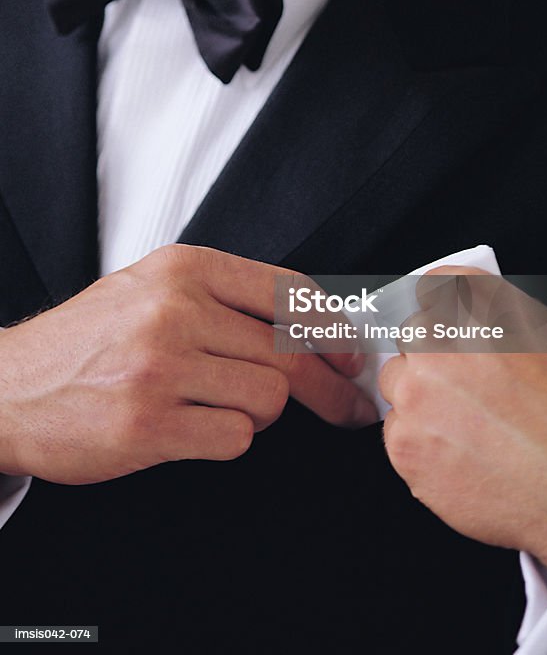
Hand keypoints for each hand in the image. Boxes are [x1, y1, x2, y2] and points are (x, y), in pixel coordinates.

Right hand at [0, 245, 375, 484]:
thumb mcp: (153, 290)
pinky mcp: (148, 424)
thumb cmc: (88, 341)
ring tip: (215, 405)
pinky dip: (227, 439)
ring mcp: (160, 366)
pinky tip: (193, 427)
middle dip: (327, 387)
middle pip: (289, 351)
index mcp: (183, 268)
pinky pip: (235, 438)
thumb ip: (225, 299)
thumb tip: (313, 325)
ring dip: (256, 412)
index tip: (351, 352)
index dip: (333, 326)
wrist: (9, 387)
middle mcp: (174, 309)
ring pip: (268, 398)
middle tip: (345, 404)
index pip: (287, 291)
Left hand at [379, 267, 546, 577]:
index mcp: (477, 305)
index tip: (450, 322)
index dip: (446, 307)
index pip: (436, 286)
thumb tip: (494, 327)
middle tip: (471, 386)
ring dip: (425, 400)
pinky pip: (399, 435)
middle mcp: (438, 343)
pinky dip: (425, 445)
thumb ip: (512, 322)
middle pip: (413, 336)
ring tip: (473, 427)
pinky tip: (467, 458)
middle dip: (435, 357)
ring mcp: (416, 396)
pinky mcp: (407, 449)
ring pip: (399, 387)